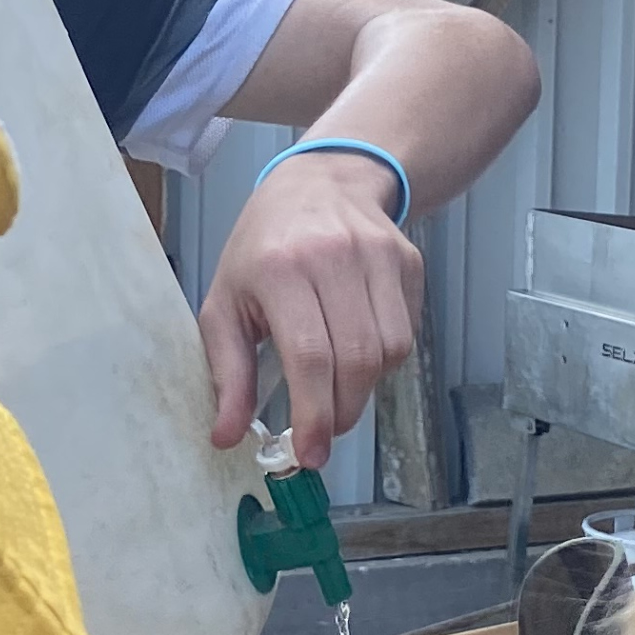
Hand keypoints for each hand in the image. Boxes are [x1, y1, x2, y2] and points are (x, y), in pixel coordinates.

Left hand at [198, 152, 423, 468]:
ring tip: (335, 385)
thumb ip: (228, 372)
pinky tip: (357, 346)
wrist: (320, 182)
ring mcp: (378, 255)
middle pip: (356, 359)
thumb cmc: (264, 248)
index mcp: (280, 267)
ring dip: (365, 387)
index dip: (314, 414)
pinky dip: (385, 358)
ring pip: (390, 352)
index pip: (309, 356)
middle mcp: (334, 256)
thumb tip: (227, 436)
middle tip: (323, 433)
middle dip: (342, 412)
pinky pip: (408, 333)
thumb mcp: (225, 303)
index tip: (309, 452)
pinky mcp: (408, 261)